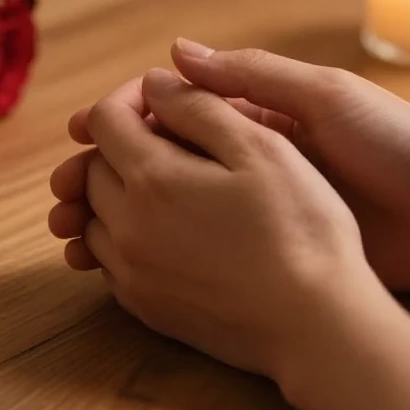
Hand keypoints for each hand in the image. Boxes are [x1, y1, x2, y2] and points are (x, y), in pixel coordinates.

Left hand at [49, 68, 371, 377]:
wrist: (315, 326)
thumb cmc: (300, 230)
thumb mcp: (261, 148)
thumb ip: (199, 107)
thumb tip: (154, 83)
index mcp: (151, 178)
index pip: (104, 119)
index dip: (130, 96)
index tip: (163, 98)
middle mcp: (126, 226)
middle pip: (94, 166)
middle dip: (123, 142)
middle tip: (172, 138)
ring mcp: (131, 273)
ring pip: (96, 216)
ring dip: (118, 192)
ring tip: (169, 185)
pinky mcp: (145, 307)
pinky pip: (111, 260)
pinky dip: (125, 236)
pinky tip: (168, 232)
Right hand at [58, 41, 409, 289]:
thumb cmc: (400, 145)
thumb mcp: (326, 98)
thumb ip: (252, 77)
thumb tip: (174, 53)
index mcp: (261, 114)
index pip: (172, 112)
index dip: (120, 121)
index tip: (76, 133)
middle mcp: (252, 158)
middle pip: (161, 162)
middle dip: (106, 174)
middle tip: (62, 193)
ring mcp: (259, 206)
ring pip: (173, 208)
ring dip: (120, 216)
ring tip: (74, 234)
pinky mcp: (273, 248)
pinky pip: (204, 247)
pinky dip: (157, 252)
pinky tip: (121, 266)